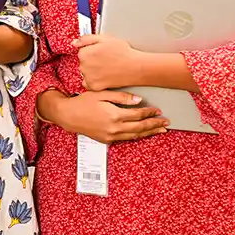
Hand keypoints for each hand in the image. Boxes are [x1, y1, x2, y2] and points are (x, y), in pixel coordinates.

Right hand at [41, 89, 168, 143]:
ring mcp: (111, 136)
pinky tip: (143, 133)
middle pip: (140, 127)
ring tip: (160, 130)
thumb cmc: (83, 102)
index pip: (138, 114)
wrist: (68, 116)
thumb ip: (121, 97)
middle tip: (166, 122)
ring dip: (149, 132)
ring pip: (135, 135)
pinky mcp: (107, 140)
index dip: (150, 112)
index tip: (157, 110)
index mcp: (114, 115)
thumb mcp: (101, 94)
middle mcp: (114, 128)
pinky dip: (137, 135)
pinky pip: (126, 138)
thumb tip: (138, 100)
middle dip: (154, 124)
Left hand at [75, 33, 139, 90]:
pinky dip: (95, 81)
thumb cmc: (122, 52)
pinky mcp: (94, 87)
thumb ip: (85, 39)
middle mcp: (83, 66)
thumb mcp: (104, 38)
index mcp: (84, 53)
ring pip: (86, 73)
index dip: (92, 51)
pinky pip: (89, 84)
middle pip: (83, 63)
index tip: (101, 53)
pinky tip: (104, 76)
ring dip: (92, 71)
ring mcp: (88, 78)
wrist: (135, 67)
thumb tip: (74, 43)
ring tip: (106, 69)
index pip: (81, 52)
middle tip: (105, 61)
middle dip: (91, 61)